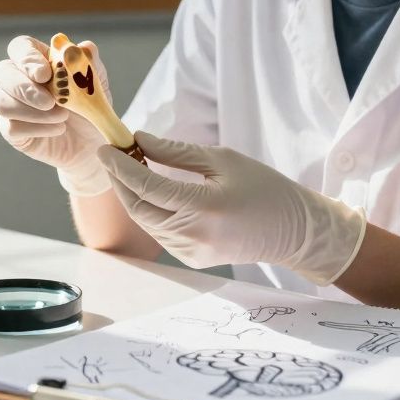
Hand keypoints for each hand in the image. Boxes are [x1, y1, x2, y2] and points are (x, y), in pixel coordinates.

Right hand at [0, 36, 111, 194]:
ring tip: (63, 117)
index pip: (19, 47)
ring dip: (30, 111)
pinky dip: (36, 128)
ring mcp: (11, 104)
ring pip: (0, 101)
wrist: (93, 140)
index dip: (26, 57)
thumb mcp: (95, 83)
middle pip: (1, 72)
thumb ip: (89, 63)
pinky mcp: (11, 129)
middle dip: (23, 87)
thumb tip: (86, 46)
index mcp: (37, 59)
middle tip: (50, 101)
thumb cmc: (90, 104)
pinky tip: (58, 129)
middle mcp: (18, 78)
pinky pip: (10, 127)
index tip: (45, 74)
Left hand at [96, 132, 366, 283]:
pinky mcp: (192, 260)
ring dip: (133, 194)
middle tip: (114, 155)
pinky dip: (150, 210)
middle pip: (138, 207)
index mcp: (203, 208)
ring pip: (146, 221)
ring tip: (134, 167)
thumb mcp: (223, 160)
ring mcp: (191, 253)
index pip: (146, 187)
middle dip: (120, 181)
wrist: (293, 231)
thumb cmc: (264, 188)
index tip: (105, 148)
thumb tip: (139, 140)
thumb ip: (176, 152)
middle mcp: (193, 236)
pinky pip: (160, 233)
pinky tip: (153, 190)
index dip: (120, 166)